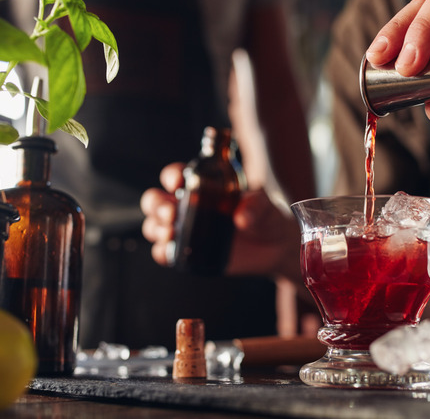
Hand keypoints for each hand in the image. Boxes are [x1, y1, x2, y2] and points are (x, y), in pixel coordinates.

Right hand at [140, 163, 300, 282]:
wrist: (275, 246)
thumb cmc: (267, 216)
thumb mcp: (266, 205)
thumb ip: (257, 205)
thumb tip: (241, 217)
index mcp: (201, 185)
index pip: (175, 176)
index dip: (171, 175)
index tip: (178, 181)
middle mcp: (188, 206)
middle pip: (155, 200)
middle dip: (156, 205)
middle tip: (171, 213)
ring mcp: (186, 231)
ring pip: (154, 226)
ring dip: (156, 228)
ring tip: (170, 232)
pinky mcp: (189, 253)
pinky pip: (166, 253)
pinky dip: (162, 253)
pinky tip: (170, 252)